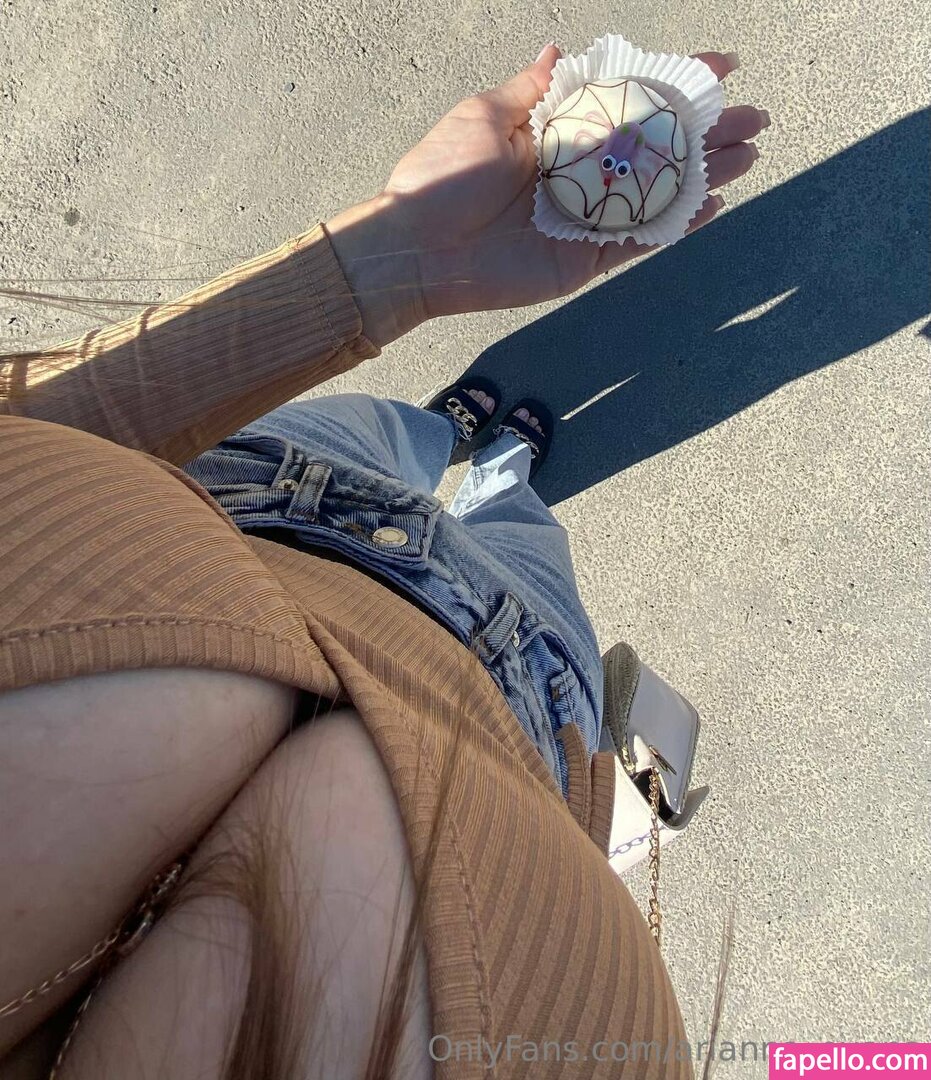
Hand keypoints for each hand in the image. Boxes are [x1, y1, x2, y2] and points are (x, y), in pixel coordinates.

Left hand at [328, 45, 766, 346]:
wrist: (418, 247)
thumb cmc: (442, 175)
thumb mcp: (485, 115)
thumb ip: (531, 88)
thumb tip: (560, 49)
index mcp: (557, 131)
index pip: (626, 102)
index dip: (672, 85)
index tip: (720, 69)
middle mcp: (578, 172)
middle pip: (654, 149)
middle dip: (705, 132)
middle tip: (754, 119)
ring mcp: (586, 217)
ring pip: (656, 193)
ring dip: (704, 174)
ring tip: (749, 154)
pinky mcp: (584, 258)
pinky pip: (639, 239)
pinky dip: (676, 224)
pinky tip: (712, 203)